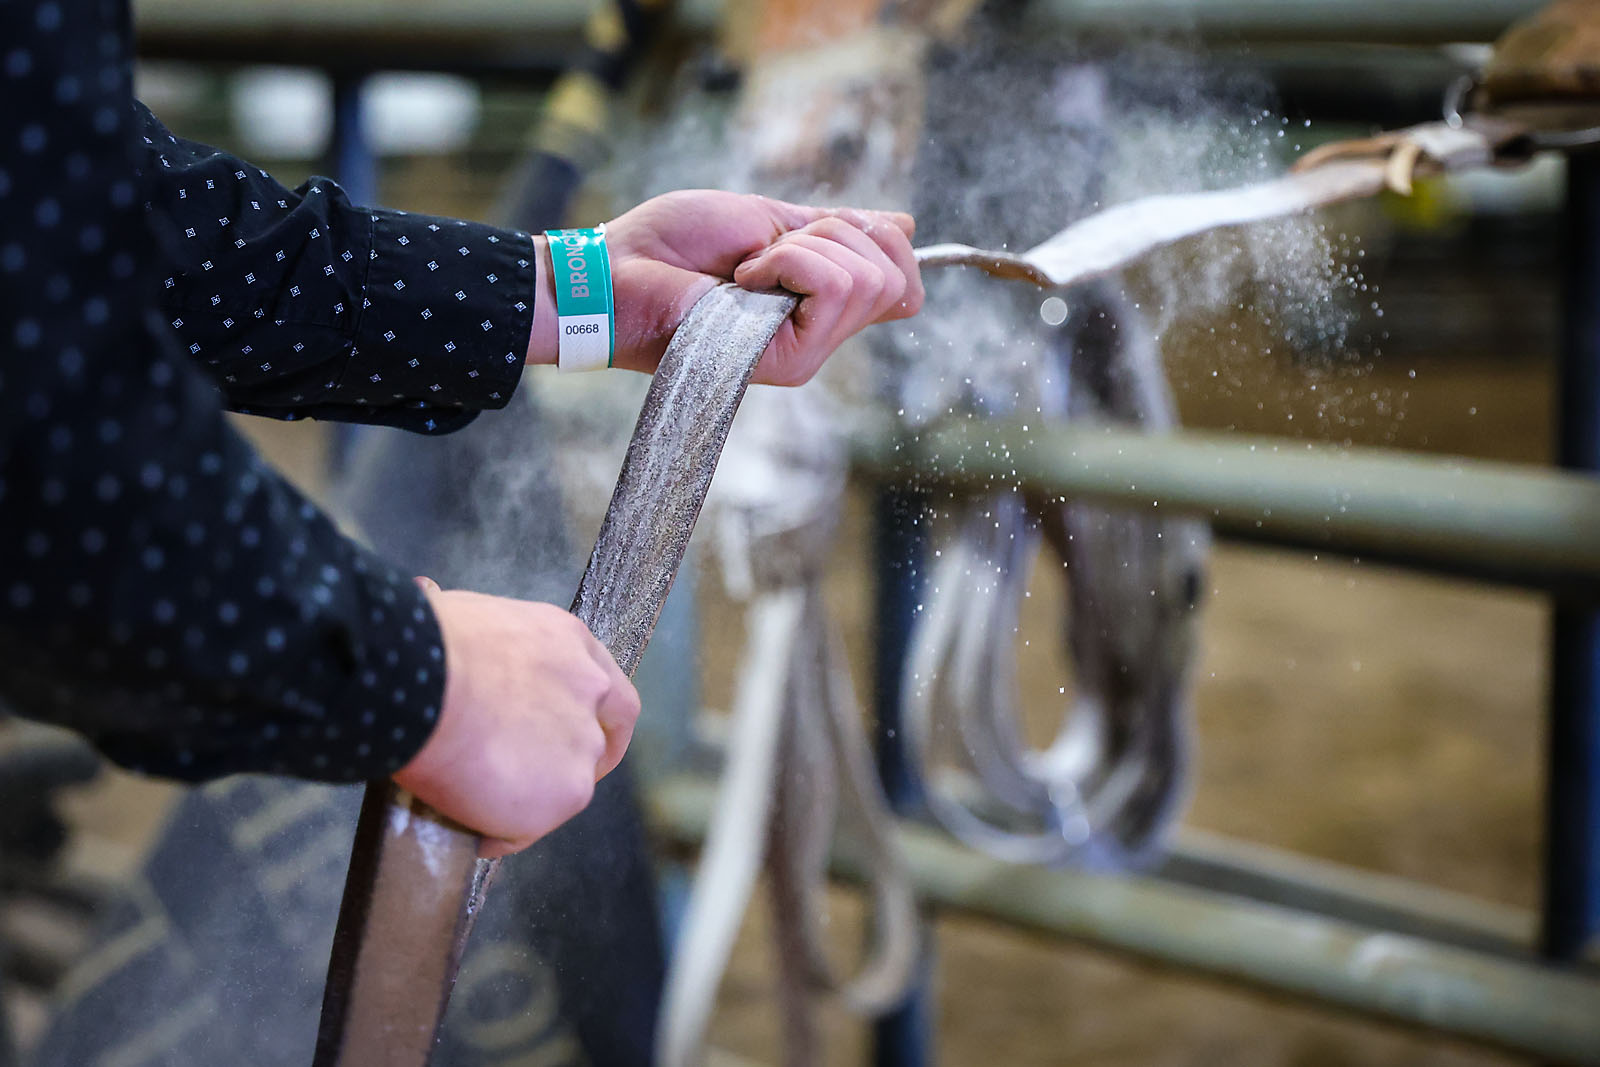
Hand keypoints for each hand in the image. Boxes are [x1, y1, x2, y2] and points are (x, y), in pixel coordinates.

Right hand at [393, 579, 640, 857]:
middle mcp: (591, 691)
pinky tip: (474, 833)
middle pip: (596, 740)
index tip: (578, 738)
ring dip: (530, 800)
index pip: (607, 691)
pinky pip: (528, 827)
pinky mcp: (564, 793)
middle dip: (569, 765)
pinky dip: (502, 834)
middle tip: (533, 784)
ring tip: (482, 806)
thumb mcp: (469, 619)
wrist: (416, 676)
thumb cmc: (423, 641)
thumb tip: (443, 627)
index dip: (595, 720)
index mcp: (571, 642)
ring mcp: (582, 745)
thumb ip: (485, 645)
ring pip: (565, 788)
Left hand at [530, 191, 922, 385]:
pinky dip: (789, 260)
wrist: (620, 272)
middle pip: (895, 276)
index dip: (882, 239)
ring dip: (805, 247)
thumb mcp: (768, 220)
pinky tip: (743, 279)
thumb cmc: (674, 245)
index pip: (904, 283)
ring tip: (750, 266)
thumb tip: (906, 225)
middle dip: (837, 234)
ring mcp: (810, 352)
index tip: (822, 225)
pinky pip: (833, 286)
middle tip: (770, 249)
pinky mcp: (792, 361)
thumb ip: (833, 228)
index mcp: (822, 304)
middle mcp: (822, 335)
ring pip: (867, 279)